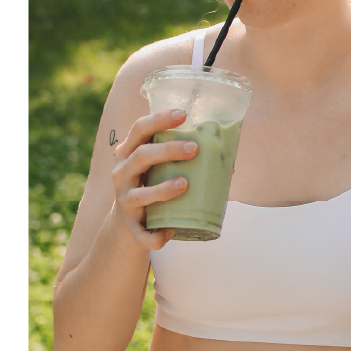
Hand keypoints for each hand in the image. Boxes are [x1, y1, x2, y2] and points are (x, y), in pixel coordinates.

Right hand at [111, 108, 196, 248]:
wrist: (131, 220)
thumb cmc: (155, 181)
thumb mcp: (162, 165)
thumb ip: (185, 155)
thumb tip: (228, 153)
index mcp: (131, 151)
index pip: (140, 128)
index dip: (159, 119)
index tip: (183, 114)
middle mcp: (122, 172)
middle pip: (141, 156)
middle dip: (168, 150)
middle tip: (194, 148)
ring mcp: (124, 199)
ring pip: (139, 194)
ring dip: (162, 190)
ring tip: (185, 184)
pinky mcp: (130, 225)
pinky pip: (139, 233)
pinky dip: (152, 236)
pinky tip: (167, 235)